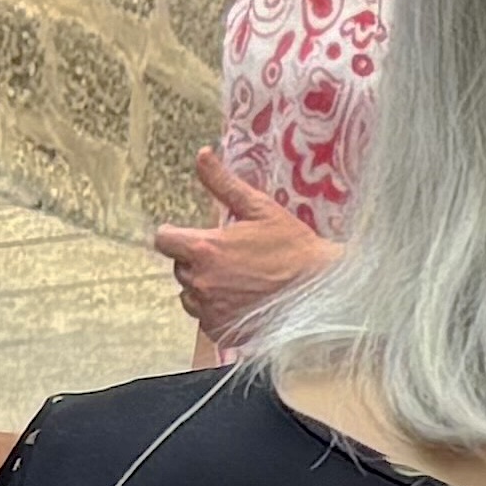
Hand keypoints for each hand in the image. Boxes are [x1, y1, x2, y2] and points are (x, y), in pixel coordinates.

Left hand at [156, 155, 332, 359]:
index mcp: (204, 249)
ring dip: (205, 287)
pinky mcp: (221, 331)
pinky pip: (205, 319)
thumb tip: (202, 154)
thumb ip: (224, 184)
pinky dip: (218, 311)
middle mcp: (200, 282)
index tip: (193, 237)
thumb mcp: (260, 209)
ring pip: (190, 295)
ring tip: (238, 282)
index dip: (176, 236)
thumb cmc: (293, 248)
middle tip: (230, 259)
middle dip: (197, 261)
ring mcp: (209, 310)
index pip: (164, 240)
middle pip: (179, 267)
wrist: (322, 291)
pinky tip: (243, 302)